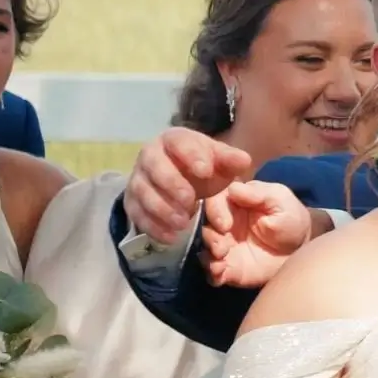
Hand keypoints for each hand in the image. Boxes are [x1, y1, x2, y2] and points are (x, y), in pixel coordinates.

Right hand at [124, 128, 253, 241]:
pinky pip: (137, 214)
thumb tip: (244, 160)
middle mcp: (150, 156)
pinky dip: (153, 226)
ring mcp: (138, 179)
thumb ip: (231, 160)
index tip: (206, 171)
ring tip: (182, 223)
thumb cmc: (204, 169)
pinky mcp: (133, 202)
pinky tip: (171, 237)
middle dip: (171, 183)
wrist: (184, 182)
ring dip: (161, 208)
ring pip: (143, 191)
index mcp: (174, 140)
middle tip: (190, 201)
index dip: (191, 155)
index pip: (179, 142)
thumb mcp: (221, 162)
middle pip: (154, 165)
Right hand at [200, 181, 314, 288]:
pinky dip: (213, 274)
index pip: (213, 202)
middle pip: (205, 228)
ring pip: (205, 250)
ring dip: (209, 255)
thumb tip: (233, 188)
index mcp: (232, 203)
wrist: (300, 248)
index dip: (215, 212)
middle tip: (222, 247)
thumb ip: (258, 194)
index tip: (225, 224)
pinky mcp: (229, 268)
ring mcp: (224, 247)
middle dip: (210, 237)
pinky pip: (214, 273)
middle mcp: (222, 224)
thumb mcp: (279, 200)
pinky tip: (220, 274)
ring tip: (221, 258)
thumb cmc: (290, 218)